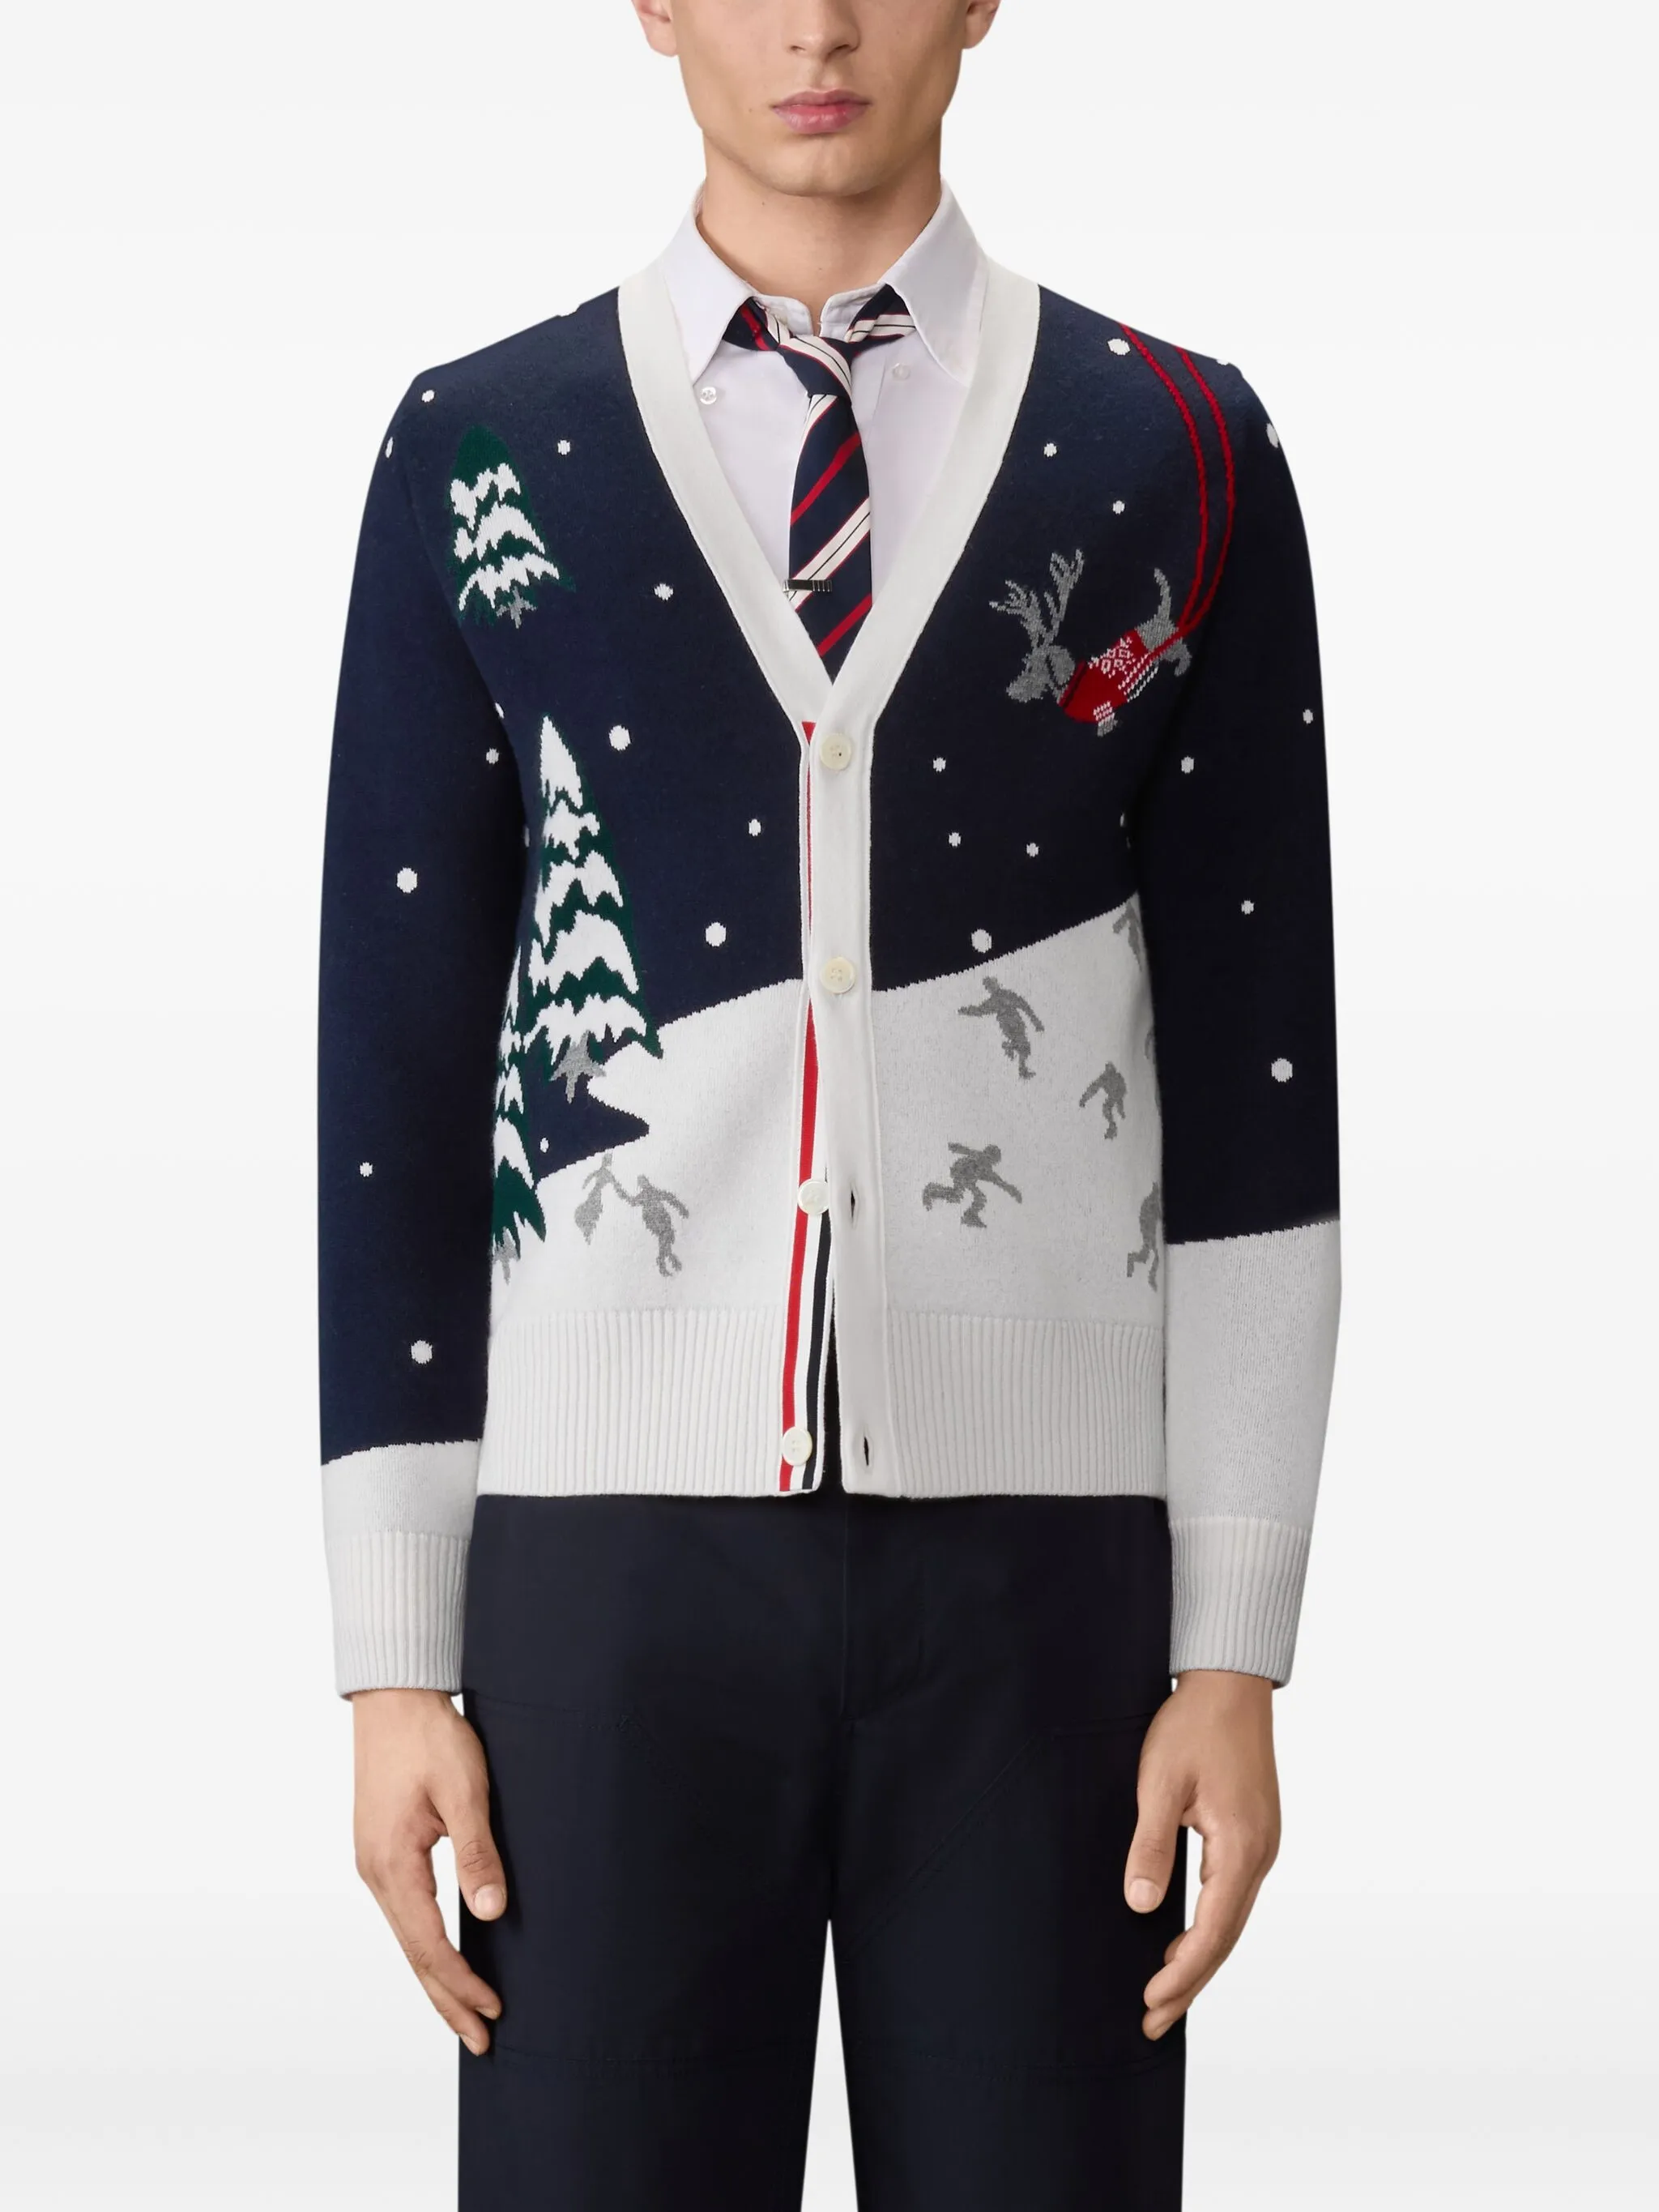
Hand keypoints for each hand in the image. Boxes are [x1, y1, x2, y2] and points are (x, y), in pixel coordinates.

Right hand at [350, 1687, 507, 2053]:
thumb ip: (477, 1851)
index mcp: (392, 1864)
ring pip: (407, 1939)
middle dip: (447, 2000)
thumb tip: (491, 1912)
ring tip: (466, 2014)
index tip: (494, 2010)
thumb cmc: (430, 1736)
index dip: (461, 1983)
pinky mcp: (381, 1852)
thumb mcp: (464, 1790)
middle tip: (482, 2041)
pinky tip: (442, 1959)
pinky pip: (404, 1915)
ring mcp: (374, 1864)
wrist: (393, 1697)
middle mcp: (376, 1873)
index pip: (429, 1945)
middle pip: (413, 1955)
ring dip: (436, 1978)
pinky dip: (425, 1947)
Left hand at [1123, 1668, 1279, 2038]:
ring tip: (1164, 1997)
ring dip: (1199, 1959)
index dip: (1181, 1973)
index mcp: (1241, 1846)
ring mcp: (1262, 1846)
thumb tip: (1140, 1907)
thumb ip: (1149, 1846)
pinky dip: (1209, 1929)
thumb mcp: (1159, 1782)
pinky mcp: (1253, 1836)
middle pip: (1226, 1937)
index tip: (1150, 2003)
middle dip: (1189, 1983)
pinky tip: (1184, 1941)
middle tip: (1152, 2024)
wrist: (1229, 1684)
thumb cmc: (1192, 1725)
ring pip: (1231, 1921)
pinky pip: (1232, 1898)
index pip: (1212, 1931)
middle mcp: (1260, 1854)